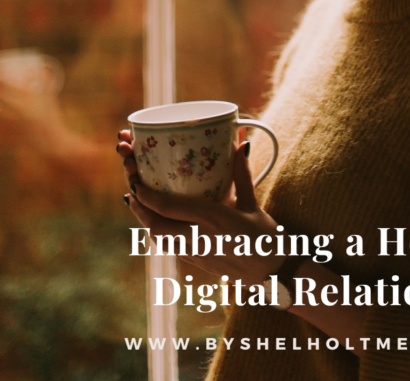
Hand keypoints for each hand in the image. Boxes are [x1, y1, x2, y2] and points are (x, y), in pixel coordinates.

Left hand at [116, 130, 285, 286]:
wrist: (274, 273)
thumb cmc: (265, 236)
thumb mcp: (253, 202)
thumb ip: (241, 172)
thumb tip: (239, 141)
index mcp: (211, 219)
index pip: (167, 207)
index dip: (146, 194)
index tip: (135, 179)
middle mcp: (198, 238)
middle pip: (155, 225)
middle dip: (139, 207)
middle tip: (131, 189)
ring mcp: (196, 254)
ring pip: (159, 239)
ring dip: (145, 221)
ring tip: (139, 203)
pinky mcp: (197, 263)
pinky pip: (169, 247)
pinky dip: (159, 233)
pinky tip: (159, 221)